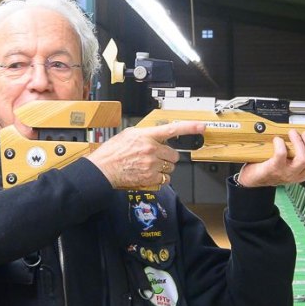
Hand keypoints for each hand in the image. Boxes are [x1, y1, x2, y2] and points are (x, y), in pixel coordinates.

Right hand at [87, 120, 201, 189]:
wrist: (102, 169)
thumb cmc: (112, 152)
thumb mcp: (128, 135)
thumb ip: (145, 134)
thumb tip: (155, 135)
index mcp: (146, 135)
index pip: (172, 129)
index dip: (189, 127)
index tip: (201, 126)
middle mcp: (151, 149)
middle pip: (174, 155)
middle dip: (168, 157)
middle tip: (157, 158)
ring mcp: (151, 164)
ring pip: (170, 167)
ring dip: (164, 168)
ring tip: (149, 167)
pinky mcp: (150, 177)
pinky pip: (165, 179)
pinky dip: (160, 178)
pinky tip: (149, 175)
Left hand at [237, 131, 304, 188]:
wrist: (252, 180)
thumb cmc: (271, 168)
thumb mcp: (290, 164)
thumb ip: (301, 153)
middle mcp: (299, 175)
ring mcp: (287, 174)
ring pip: (303, 159)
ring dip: (299, 142)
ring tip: (293, 134)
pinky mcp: (274, 169)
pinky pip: (282, 155)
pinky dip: (281, 144)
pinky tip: (278, 140)